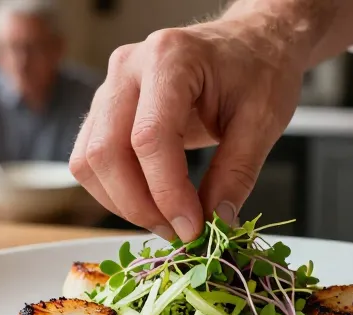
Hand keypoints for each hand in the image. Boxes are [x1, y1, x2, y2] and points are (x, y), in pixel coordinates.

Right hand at [68, 13, 311, 241]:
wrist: (249, 43)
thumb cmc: (258, 69)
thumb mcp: (264, 120)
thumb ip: (237, 173)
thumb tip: (216, 221)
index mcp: (170, 59)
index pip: (149, 137)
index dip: (166, 192)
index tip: (193, 226)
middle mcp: (129, 68)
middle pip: (105, 151)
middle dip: (139, 205)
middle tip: (179, 232)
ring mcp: (111, 86)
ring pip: (88, 161)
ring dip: (123, 203)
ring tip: (168, 221)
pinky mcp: (106, 108)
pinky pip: (91, 160)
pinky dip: (116, 192)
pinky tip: (152, 203)